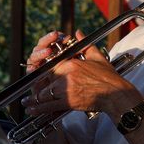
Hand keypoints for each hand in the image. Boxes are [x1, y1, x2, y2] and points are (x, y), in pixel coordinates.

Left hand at [21, 31, 141, 119]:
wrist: (116, 94)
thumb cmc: (109, 77)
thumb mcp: (97, 57)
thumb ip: (85, 44)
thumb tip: (78, 33)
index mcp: (71, 64)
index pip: (50, 67)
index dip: (42, 74)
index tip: (38, 78)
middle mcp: (66, 75)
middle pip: (44, 80)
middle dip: (37, 88)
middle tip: (29, 94)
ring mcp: (66, 88)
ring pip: (44, 94)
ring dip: (34, 100)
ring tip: (27, 103)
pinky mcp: (69, 101)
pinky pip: (49, 105)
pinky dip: (39, 109)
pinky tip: (33, 110)